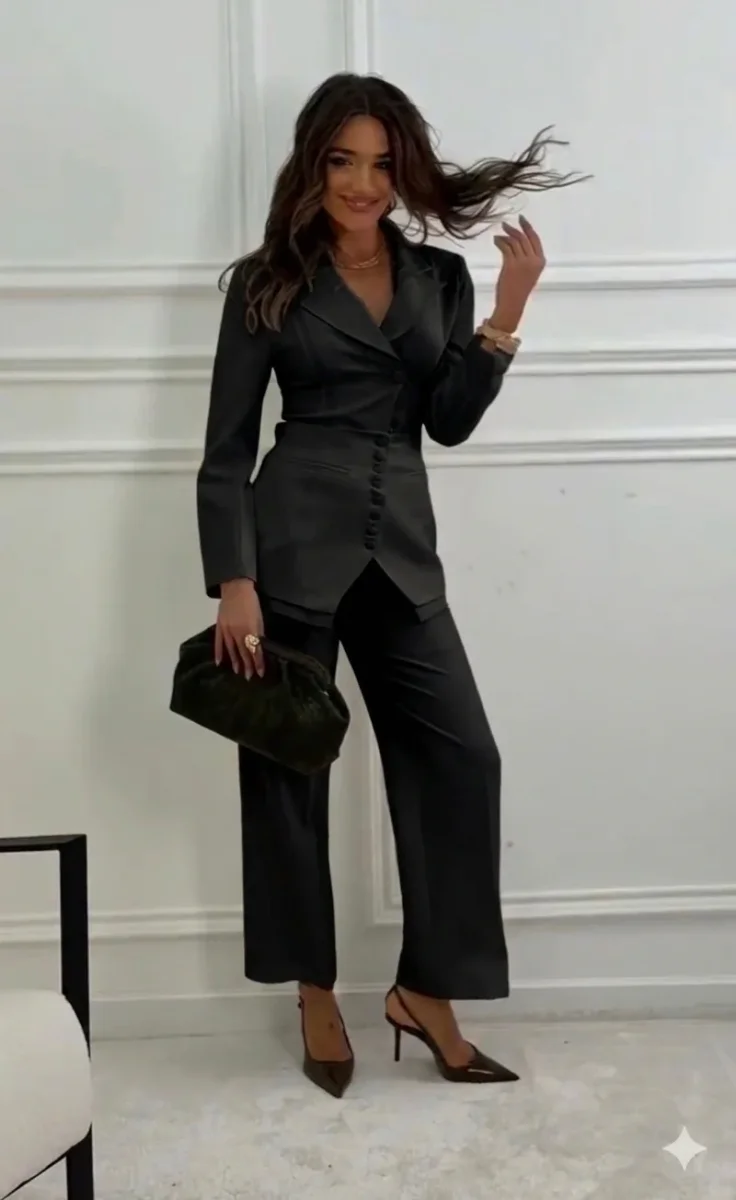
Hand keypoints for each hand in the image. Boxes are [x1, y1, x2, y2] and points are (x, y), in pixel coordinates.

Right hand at [215, 579, 264, 678]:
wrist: (236, 588)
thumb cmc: (252, 602)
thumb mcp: (259, 618)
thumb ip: (259, 633)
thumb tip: (259, 647)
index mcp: (250, 629)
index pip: (255, 649)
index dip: (258, 662)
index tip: (261, 673)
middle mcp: (238, 632)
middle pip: (244, 651)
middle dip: (248, 665)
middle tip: (250, 677)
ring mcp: (227, 630)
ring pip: (231, 649)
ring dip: (235, 662)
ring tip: (237, 672)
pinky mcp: (219, 626)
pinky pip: (219, 642)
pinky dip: (218, 653)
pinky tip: (218, 663)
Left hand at [491, 215, 545, 331]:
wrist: (512, 303)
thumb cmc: (519, 290)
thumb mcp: (528, 273)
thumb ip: (526, 259)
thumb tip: (513, 242)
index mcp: (541, 262)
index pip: (535, 239)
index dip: (528, 228)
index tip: (522, 220)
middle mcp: (533, 260)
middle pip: (524, 238)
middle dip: (515, 228)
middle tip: (505, 224)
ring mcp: (523, 262)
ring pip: (514, 241)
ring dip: (506, 234)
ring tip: (499, 233)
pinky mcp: (511, 264)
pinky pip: (505, 247)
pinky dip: (500, 241)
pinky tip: (496, 240)